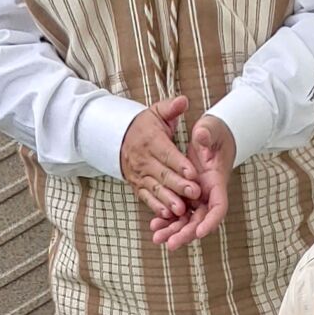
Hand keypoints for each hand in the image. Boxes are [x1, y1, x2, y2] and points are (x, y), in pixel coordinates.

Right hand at [120, 97, 201, 222]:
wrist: (118, 138)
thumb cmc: (144, 126)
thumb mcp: (156, 112)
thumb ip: (171, 107)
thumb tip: (183, 100)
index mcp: (151, 141)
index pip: (167, 154)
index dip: (180, 164)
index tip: (193, 172)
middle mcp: (143, 160)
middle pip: (163, 174)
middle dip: (179, 185)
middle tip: (194, 193)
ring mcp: (139, 175)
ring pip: (155, 189)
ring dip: (168, 200)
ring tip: (181, 209)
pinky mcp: (137, 186)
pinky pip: (146, 198)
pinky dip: (156, 207)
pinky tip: (167, 214)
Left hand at [150, 113, 235, 250]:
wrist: (209, 134)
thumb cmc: (213, 132)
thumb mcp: (211, 130)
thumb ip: (206, 134)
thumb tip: (200, 135)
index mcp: (216, 181)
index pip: (218, 207)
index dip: (210, 221)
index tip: (200, 232)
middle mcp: (208, 193)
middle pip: (200, 220)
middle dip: (186, 233)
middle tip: (171, 244)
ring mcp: (198, 196)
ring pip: (187, 220)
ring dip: (173, 230)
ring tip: (157, 238)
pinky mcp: (187, 195)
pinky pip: (177, 212)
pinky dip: (167, 220)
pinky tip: (155, 226)